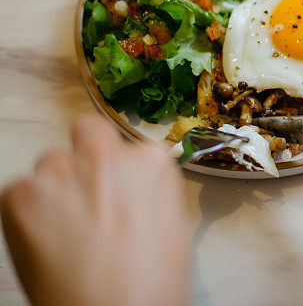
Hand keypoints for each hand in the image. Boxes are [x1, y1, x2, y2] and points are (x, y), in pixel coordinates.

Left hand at [0, 115, 190, 305]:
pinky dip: (25, 213)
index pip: (130, 147)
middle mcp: (107, 156)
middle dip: (85, 156)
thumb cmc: (150, 286)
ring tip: (64, 232)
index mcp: (151, 163)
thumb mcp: (171, 226)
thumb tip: (131, 187)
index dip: (121, 171)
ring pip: (49, 163)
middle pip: (87, 131)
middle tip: (85, 196)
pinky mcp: (20, 194)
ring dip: (54, 188)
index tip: (117, 192)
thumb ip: (149, 191)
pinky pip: (17, 191)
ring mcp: (60, 171)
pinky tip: (45, 244)